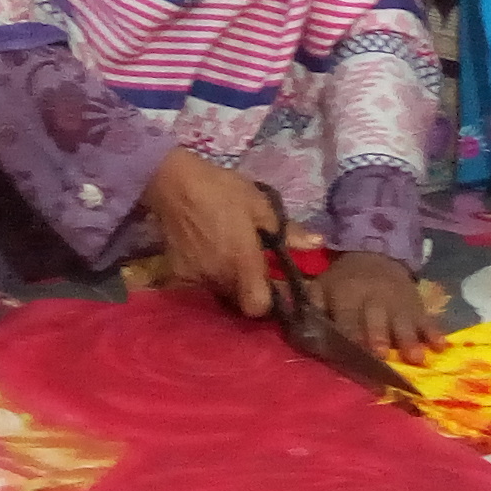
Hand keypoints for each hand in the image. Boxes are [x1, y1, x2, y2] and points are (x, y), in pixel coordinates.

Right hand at [142, 149, 277, 317]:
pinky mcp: (178, 273)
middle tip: (248, 263)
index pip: (257, 308)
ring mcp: (196, 278)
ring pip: (218, 293)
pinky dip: (205, 274)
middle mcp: (219, 278)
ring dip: (226, 281)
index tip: (270, 285)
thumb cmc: (221, 190)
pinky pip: (199, 283)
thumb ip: (288, 231)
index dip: (267, 302)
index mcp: (243, 263)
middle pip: (238, 301)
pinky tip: (204, 252)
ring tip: (225, 255)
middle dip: (246, 287)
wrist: (172, 182)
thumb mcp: (260, 204)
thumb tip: (318, 243)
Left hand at [316, 249, 436, 360]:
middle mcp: (375, 298)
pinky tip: (442, 345)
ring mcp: (399, 302)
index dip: (350, 332)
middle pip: (377, 319)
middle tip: (382, 355)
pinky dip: (435, 331)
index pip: (347, 315)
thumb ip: (311, 303)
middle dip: (379, 336)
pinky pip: (428, 318)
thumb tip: (297, 317)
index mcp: (348, 293)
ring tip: (416, 357)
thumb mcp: (323, 285)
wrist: (377, 255)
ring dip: (409, 339)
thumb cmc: (345, 281)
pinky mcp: (418, 305)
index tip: (353, 350)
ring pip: (404, 321)